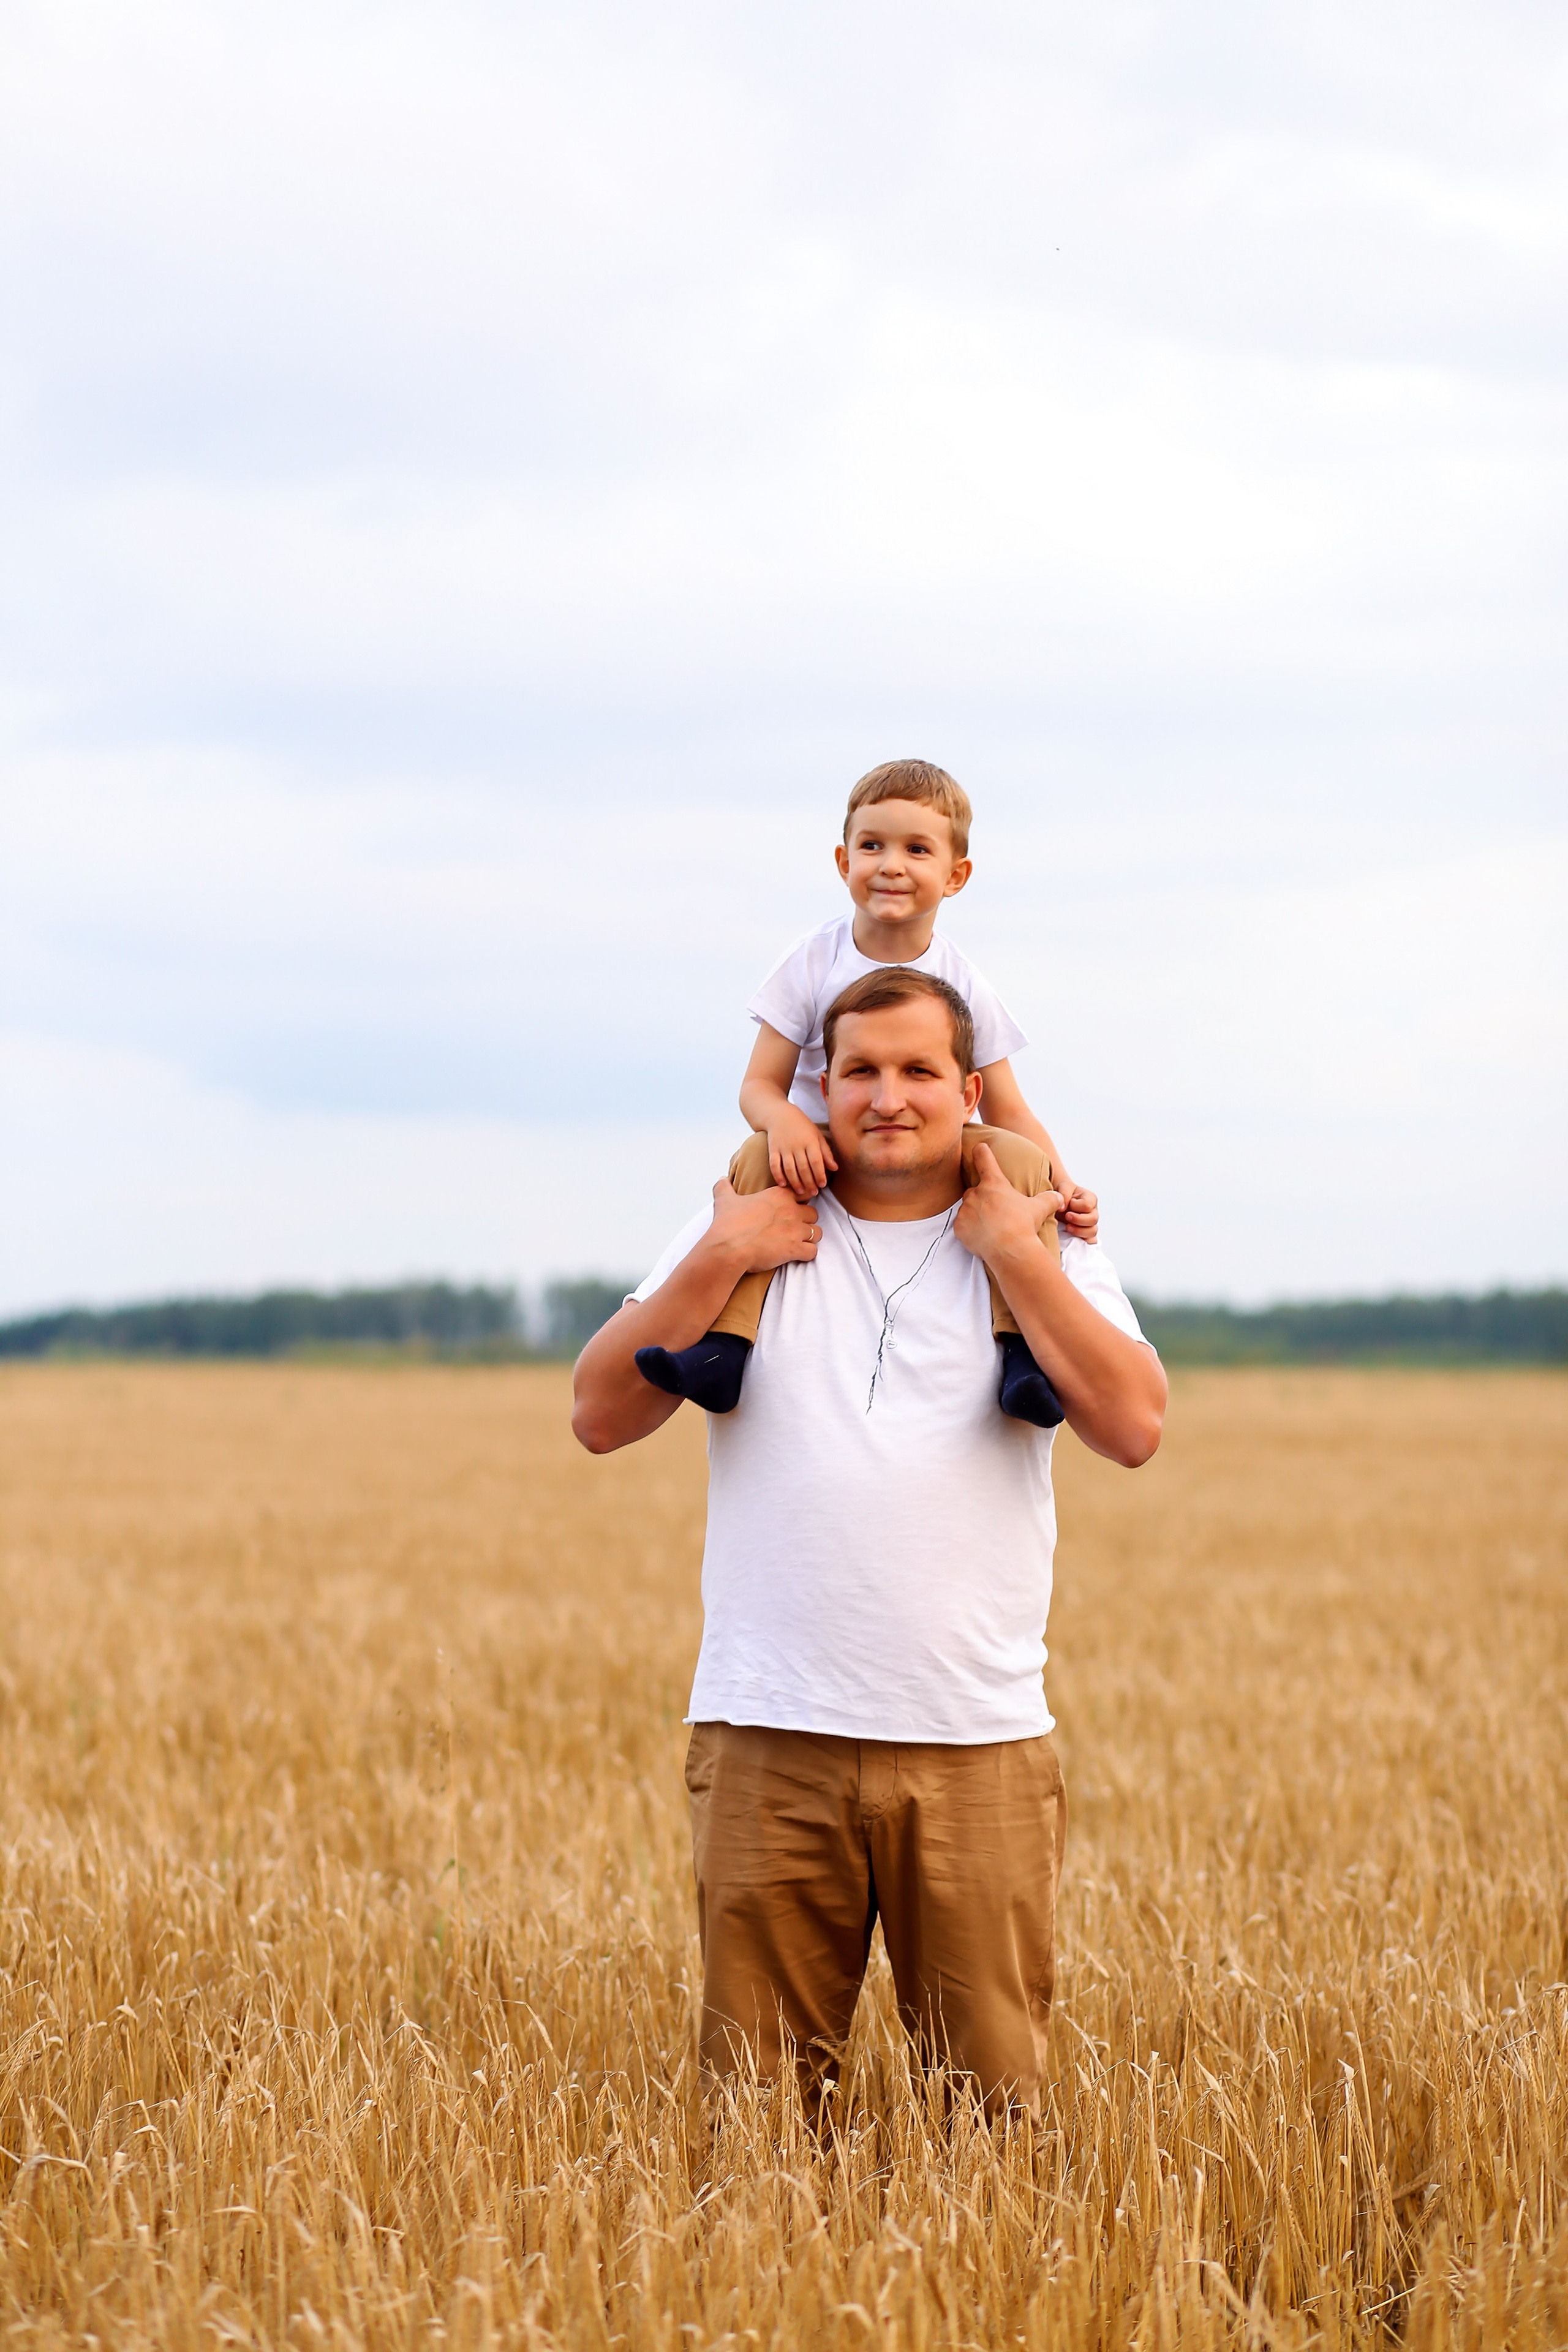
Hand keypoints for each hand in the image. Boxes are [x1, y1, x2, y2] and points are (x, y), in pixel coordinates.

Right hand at [708, 1177, 822, 1274]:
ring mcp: (795, 1230)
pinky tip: (796, 1255)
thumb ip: (725, 1187)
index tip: (792, 1209)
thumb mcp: (725, 1200)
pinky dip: (807, 1254)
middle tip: (793, 1228)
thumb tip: (721, 1179)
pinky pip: (813, 1251)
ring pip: (817, 1232)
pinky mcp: (795, 1249)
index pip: (804, 1192)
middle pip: (814, 1213)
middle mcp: (791, 1210)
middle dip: (806, 1221)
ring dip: (809, 1238)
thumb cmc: (728, 1223)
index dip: (801, 1201)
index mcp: (779, 1195)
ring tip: (796, 1243)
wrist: (728, 1247)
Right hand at [766, 1105, 838, 1201]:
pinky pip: (774, 1165)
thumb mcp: (817, 1135)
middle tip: (813, 1193)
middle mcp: (797, 1145)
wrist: (780, 1115)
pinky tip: (783, 1184)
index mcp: (810, 1141)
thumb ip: (826, 1152)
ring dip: (795, 1182)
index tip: (823, 1184)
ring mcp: (783, 1147)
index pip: (816, 1161)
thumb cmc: (802, 1126)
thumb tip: (835, 1168)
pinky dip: (778, 1176)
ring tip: (800, 1191)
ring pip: (789, 1169)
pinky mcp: (772, 1149)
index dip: (820, 1174)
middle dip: (809, 1182)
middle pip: (803, 1167)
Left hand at [954, 1140, 1062, 1269]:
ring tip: (990, 1226)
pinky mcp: (959, 1227)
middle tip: (996, 1211)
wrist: (1010, 1250)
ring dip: (976, 1213)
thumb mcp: (1039, 1208)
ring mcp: (965, 1210)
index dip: (981, 1151)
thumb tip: (1059, 1197)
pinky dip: (969, 1229)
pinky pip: (962, 1225)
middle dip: (983, 1197)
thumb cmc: (1023, 1225)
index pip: (984, 1159)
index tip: (979, 1148)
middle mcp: (976, 1193)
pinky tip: (982, 1235)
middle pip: (975, 1190)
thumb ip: (1049, 1199)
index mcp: (994, 1184)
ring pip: (967, 1207)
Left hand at [1059, 1181, 1098, 1243]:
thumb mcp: (1063, 1186)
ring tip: (1067, 1227)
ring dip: (1078, 1231)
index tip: (1066, 1205)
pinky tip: (1073, 1239)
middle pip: (1093, 1220)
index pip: (1087, 1205)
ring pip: (1092, 1232)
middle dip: (1078, 1220)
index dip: (1076, 1206)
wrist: (1057, 1202)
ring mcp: (1090, 1224)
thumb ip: (1064, 1193)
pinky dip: (1083, 1242)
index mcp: (1090, 1198)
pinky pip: (1090, 1242)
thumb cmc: (1062, 1193)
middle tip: (1066, 1217)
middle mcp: (1093, 1212)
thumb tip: (1063, 1208)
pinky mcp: (1085, 1234)